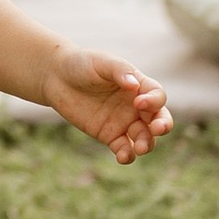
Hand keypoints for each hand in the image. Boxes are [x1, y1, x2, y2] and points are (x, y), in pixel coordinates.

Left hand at [47, 48, 171, 164]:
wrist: (56, 77)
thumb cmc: (82, 64)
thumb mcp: (102, 62)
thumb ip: (119, 71)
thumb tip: (134, 85)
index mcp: (139, 86)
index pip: (157, 96)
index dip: (154, 101)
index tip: (139, 103)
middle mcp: (135, 106)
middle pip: (158, 119)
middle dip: (162, 126)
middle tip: (157, 129)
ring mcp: (123, 122)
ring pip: (144, 138)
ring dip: (146, 144)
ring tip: (140, 147)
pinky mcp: (109, 135)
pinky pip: (123, 148)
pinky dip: (127, 155)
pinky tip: (123, 156)